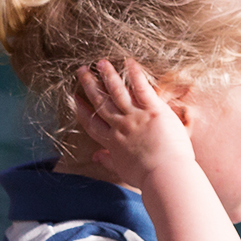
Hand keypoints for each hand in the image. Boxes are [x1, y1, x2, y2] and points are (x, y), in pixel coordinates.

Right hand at [74, 59, 194, 189]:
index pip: (92, 123)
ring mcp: (136, 118)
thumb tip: (95, 157)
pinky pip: (142, 89)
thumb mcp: (123, 171)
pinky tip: (129, 62)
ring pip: (117, 92)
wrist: (166, 177)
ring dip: (108, 76)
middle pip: (101, 102)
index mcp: (113, 142)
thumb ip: (109, 161)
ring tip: (100, 62)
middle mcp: (120, 126)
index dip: (81, 109)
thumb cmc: (149, 179)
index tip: (74, 98)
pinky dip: (135, 75)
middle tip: (81, 71)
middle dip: (90, 85)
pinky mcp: (154, 112)